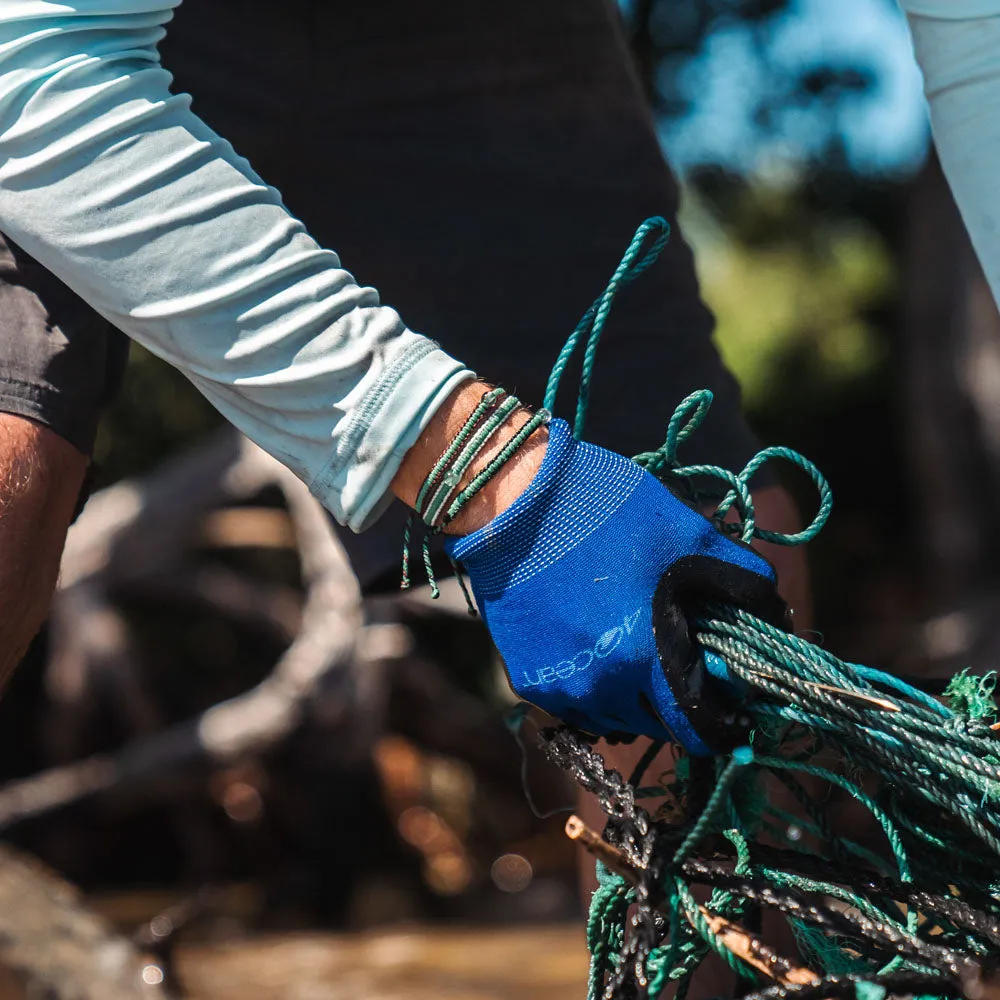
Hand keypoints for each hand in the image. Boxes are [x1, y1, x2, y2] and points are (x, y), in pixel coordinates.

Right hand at [444, 418, 786, 752]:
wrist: (512, 499)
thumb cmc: (606, 509)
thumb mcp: (688, 532)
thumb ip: (740, 578)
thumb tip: (774, 614)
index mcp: (644, 658)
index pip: (698, 732)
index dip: (721, 720)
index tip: (729, 701)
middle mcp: (599, 689)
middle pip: (658, 725)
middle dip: (677, 698)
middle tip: (679, 654)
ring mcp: (558, 689)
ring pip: (615, 718)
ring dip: (635, 695)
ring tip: (634, 644)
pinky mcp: (527, 680)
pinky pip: (577, 703)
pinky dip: (596, 685)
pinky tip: (594, 640)